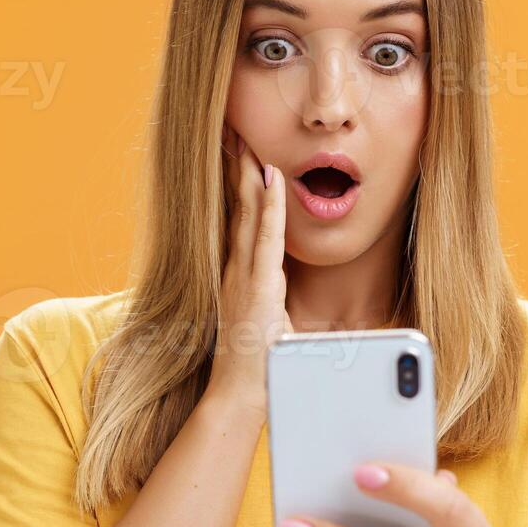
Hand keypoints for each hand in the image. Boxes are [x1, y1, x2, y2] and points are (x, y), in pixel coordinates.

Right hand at [205, 142, 290, 413]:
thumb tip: (295, 317)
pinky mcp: (258, 286)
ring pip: (247, 213)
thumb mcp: (272, 331)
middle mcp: (237, 270)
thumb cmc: (257, 369)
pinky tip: (271, 177)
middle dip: (235, 166)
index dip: (240, 185)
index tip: (238, 153)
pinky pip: (266, 236)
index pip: (240, 221)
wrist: (239, 397)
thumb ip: (280, 315)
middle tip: (232, 129)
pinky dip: (269, 205)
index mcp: (240, 277)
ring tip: (244, 138)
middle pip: (237, 206)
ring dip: (247, 173)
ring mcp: (244, 276)